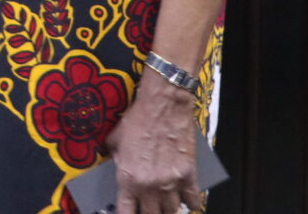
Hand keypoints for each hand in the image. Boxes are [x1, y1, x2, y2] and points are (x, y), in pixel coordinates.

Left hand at [104, 77, 202, 213]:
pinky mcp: (189, 174)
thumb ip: (114, 157)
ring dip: (168, 210)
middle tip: (148, 208)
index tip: (130, 213)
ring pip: (172, 212)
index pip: (126, 213)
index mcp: (128, 178)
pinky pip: (193, 200)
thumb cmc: (138, 118)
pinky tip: (188, 201)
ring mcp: (171, 182)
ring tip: (166, 205)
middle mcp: (149, 186)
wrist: (164, 105)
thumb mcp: (115, 139)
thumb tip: (114, 163)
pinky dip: (191, 203)